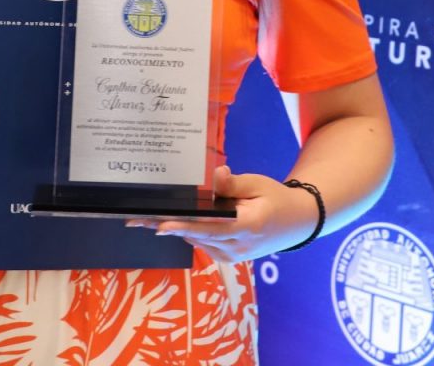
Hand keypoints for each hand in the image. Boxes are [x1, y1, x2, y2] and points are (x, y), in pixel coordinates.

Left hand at [125, 166, 318, 263]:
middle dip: (166, 227)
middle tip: (136, 218)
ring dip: (173, 231)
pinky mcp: (229, 258)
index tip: (160, 226)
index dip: (183, 227)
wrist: (296, 222)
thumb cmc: (275, 198)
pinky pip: (203, 245)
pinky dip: (188, 234)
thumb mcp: (257, 184)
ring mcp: (234, 256)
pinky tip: (168, 224)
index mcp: (247, 226)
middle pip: (197, 236)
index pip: (209, 228)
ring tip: (143, 220)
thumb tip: (216, 175)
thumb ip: (233, 184)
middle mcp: (238, 247)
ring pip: (197, 242)